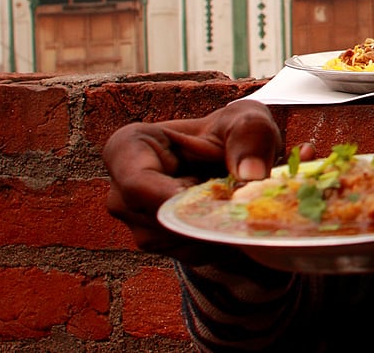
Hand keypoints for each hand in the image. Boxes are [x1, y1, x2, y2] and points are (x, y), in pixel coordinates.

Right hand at [103, 100, 313, 262]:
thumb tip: (251, 174)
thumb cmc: (236, 131)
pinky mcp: (163, 244)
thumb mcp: (248, 121)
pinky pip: (193, 254)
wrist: (242, 157)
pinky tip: (235, 217)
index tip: (218, 194)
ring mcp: (138, 222)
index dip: (178, 197)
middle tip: (243, 200)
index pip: (138, 185)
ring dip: (217, 228)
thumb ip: (251, 136)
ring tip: (239, 201)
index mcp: (127, 149)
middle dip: (206, 214)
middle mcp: (122, 191)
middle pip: (158, 221)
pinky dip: (222, 240)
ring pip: (177, 242)